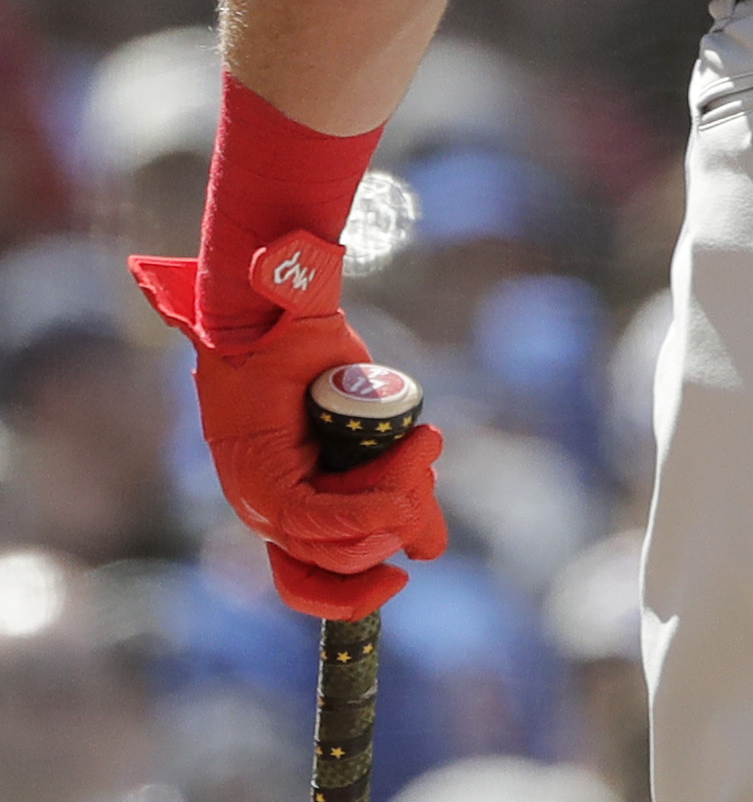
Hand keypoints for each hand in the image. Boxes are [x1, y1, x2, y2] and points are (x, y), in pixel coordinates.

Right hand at [132, 230, 445, 618]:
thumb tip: (301, 275)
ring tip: (426, 449)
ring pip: (351, 550)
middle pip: (336, 548)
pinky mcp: (324, 500)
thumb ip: (317, 323)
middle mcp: (267, 504)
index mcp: (252, 474)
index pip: (304, 523)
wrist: (271, 328)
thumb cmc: (283, 328)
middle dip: (392, 509)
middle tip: (427, 447)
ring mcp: (296, 507)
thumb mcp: (304, 325)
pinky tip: (426, 534)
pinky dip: (390, 539)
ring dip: (403, 512)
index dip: (360, 518)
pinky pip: (352, 548)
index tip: (408, 493)